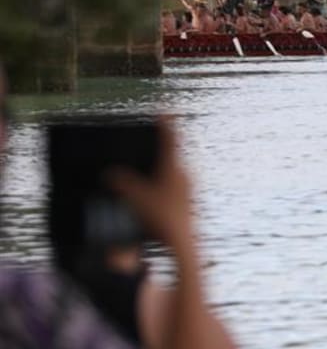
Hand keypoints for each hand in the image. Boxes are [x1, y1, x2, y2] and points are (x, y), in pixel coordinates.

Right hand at [107, 119, 194, 252]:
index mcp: (174, 167)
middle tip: (148, 139)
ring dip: (158, 168)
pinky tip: (149, 192)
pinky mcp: (187, 201)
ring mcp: (188, 188)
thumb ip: (122, 183)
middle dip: (158, 149)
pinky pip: (172, 185)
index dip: (165, 123)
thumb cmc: (161, 218)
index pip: (170, 139)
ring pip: (171, 171)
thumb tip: (111, 174)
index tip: (163, 109)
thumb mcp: (135, 198)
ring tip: (144, 168)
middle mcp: (185, 174)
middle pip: (171, 154)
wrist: (182, 244)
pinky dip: (160, 183)